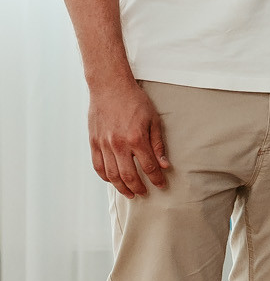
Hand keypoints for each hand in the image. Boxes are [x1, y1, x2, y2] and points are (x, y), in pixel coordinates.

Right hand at [88, 77, 169, 197]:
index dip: (156, 179)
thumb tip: (164, 164)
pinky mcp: (94, 142)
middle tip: (144, 193)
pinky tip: (113, 181)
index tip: (161, 185)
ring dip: (122, 188)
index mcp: (136, 138)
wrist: (110, 87)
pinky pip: (98, 166)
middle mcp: (118, 144)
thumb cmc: (134, 101)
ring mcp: (104, 144)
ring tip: (130, 193)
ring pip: (112, 175)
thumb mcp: (153, 120)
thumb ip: (158, 144)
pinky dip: (105, 177)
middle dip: (139, 188)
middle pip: (129, 176)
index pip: (149, 167)